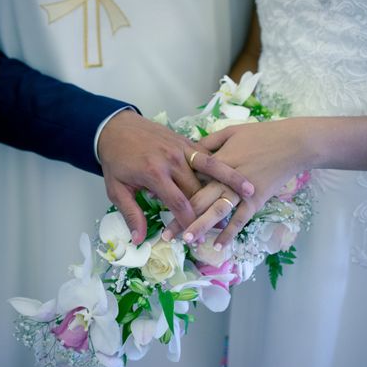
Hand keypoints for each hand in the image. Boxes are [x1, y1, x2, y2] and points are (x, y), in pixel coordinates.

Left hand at [97, 110, 254, 243]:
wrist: (116, 126)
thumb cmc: (116, 160)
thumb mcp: (116, 189)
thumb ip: (130, 213)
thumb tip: (139, 239)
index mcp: (154, 173)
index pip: (179, 203)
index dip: (190, 222)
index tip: (198, 238)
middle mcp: (172, 160)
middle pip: (198, 188)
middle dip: (211, 208)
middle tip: (225, 223)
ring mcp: (181, 147)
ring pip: (211, 166)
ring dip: (230, 179)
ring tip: (250, 189)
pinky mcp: (186, 140)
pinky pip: (207, 154)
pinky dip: (221, 165)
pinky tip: (236, 172)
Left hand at [175, 119, 317, 247]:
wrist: (293, 143)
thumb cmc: (262, 134)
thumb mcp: (231, 131)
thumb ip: (208, 142)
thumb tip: (190, 151)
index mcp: (215, 159)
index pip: (190, 179)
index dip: (174, 192)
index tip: (158, 201)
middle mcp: (225, 177)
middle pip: (199, 199)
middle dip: (182, 218)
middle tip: (166, 234)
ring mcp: (241, 190)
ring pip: (217, 211)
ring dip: (202, 227)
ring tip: (188, 241)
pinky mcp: (256, 199)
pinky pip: (240, 219)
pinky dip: (230, 233)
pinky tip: (218, 246)